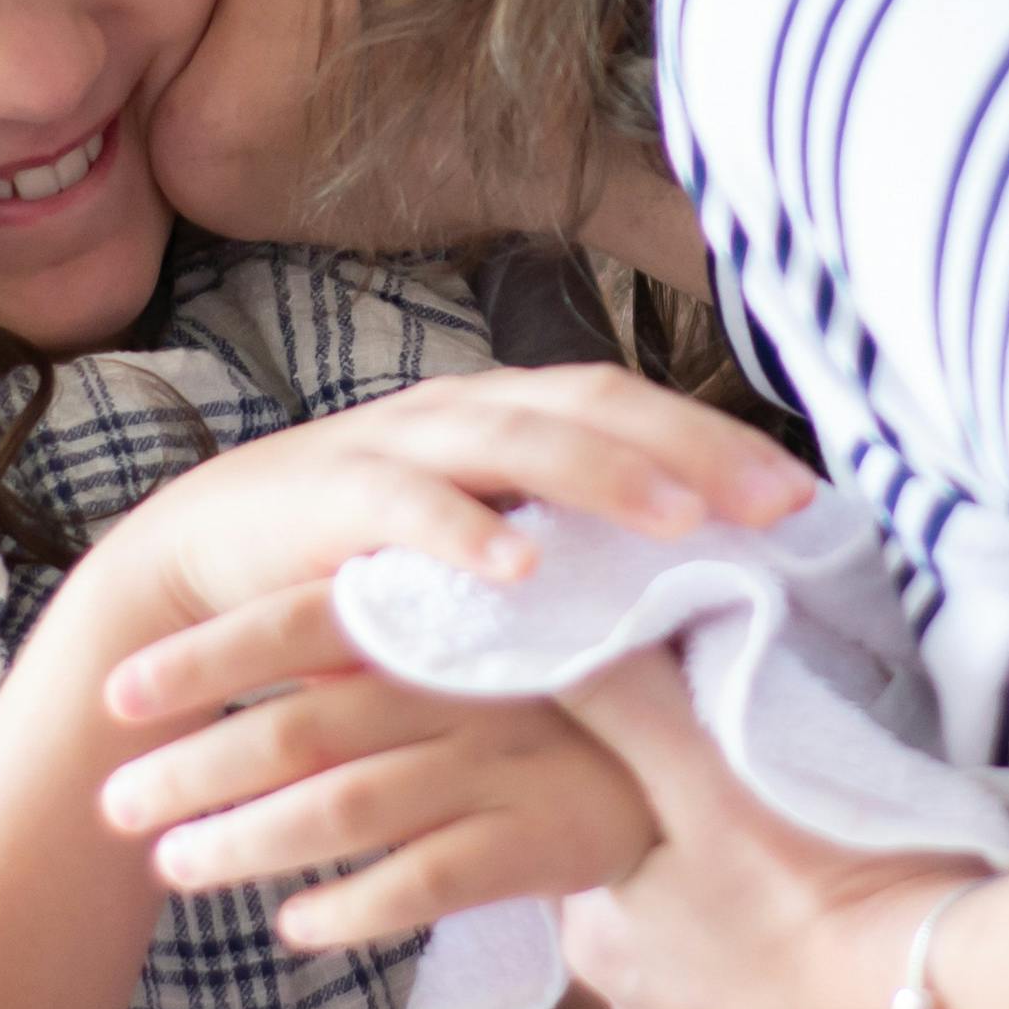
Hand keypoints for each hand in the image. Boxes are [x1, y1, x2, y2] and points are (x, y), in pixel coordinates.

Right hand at [68, 366, 814, 657]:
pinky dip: (463, 533)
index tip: (808, 501)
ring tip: (678, 522)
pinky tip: (518, 570)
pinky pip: (403, 504)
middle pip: (596, 404)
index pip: (634, 406)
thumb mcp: (482, 560)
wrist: (199, 575)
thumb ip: (570, 563)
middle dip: (693, 449)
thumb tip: (707, 603)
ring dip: (603, 478)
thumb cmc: (364, 576)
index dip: (719, 441)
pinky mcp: (325, 497)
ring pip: (516, 439)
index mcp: (511, 419)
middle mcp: (464, 413)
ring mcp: (395, 444)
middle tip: (779, 504)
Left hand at [99, 631, 659, 950]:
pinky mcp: (543, 840)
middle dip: (195, 768)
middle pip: (302, 728)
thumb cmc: (570, 695)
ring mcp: (503, 764)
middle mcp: (462, 687)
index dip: (206, 660)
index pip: (300, 624)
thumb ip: (387, 646)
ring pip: (351, 806)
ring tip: (171, 867)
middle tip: (113, 804)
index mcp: (439, 622)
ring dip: (248, 842)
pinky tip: (293, 927)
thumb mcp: (484, 643)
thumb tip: (255, 661)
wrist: (718, 748)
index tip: (116, 694)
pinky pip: (431, 878)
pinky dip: (354, 905)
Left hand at [543, 656, 989, 1008]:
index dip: (636, 820)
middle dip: (688, 885)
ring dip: (741, 947)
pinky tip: (833, 965)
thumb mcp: (707, 779)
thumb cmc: (813, 890)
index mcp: (598, 946)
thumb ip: (627, 709)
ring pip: (707, 986)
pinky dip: (790, 1003)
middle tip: (759, 831)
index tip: (690, 785)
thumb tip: (559, 651)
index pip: (589, 867)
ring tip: (807, 895)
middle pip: (647, 928)